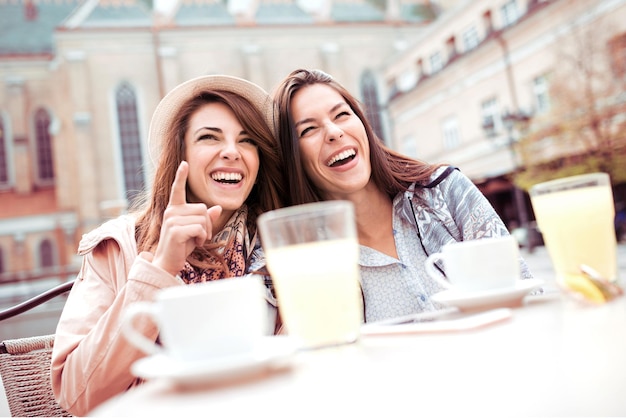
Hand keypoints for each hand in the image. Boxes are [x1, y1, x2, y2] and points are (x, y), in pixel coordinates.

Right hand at [152, 161, 221, 275]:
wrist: (168, 262)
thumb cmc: (181, 246)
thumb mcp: (196, 230)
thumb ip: (205, 219)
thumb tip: (217, 208)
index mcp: (174, 209)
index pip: (178, 189)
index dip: (181, 176)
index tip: (184, 163)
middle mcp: (172, 212)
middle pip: (202, 208)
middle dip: (208, 223)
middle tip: (200, 235)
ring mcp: (172, 220)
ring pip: (203, 218)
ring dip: (205, 232)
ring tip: (196, 239)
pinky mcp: (176, 230)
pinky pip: (200, 228)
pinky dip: (202, 237)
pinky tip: (195, 243)